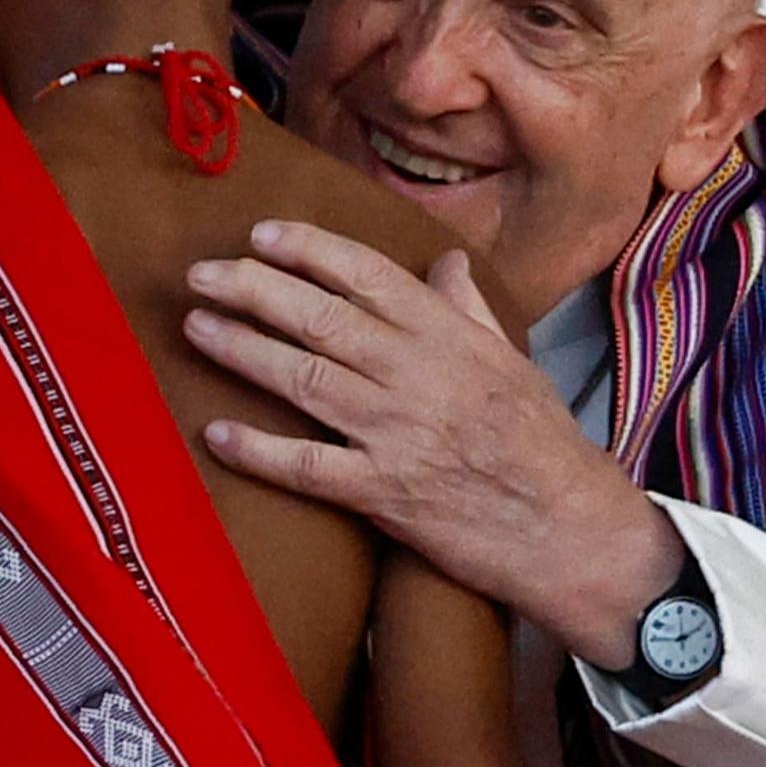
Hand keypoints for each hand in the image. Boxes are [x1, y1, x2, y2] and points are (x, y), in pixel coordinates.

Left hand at [184, 222, 681, 665]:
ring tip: (196, 327)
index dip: (309, 250)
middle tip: (203, 273)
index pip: (367, 275)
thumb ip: (469, 310)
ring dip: (242, 350)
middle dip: (253, 288)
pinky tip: (217, 433)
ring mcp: (398, 435)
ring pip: (305, 378)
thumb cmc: (543, 446)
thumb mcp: (514, 362)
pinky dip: (259, 450)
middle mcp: (419, 376)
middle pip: (321, 318)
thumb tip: (445, 263)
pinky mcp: (383, 494)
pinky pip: (307, 467)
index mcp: (451, 338)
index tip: (262, 235)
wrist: (570, 531)